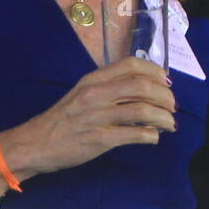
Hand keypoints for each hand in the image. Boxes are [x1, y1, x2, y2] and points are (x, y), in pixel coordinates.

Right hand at [0, 56, 176, 178]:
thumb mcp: (83, 93)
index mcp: (94, 79)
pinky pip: (134, 134)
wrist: (35, 143)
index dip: (155, 71)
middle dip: (165, 96)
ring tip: (169, 124)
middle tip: (172, 107)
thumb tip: (144, 89)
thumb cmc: (63, 119)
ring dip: (163, 117)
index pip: (131, 65)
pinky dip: (150, 135)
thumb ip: (109, 88)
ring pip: (142, 109)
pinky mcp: (99, 139)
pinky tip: (153, 138)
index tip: (166, 82)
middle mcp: (96, 93)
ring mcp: (98, 116)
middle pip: (142, 85)